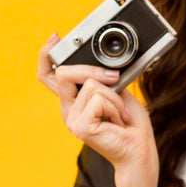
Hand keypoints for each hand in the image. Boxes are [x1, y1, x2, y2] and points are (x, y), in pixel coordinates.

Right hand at [37, 33, 157, 173]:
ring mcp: (72, 119)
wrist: (139, 149)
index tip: (55, 37)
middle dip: (93, 70)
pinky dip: (116, 106)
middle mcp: (68, 109)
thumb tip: (101, 64)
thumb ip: (104, 78)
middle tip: (116, 78)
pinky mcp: (80, 126)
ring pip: (90, 85)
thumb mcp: (117, 91)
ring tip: (120, 114)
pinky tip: (118, 121)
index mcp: (74, 100)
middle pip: (65, 73)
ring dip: (115, 96)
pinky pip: (98, 98)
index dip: (46, 55)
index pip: (49, 76)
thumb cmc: (131, 123)